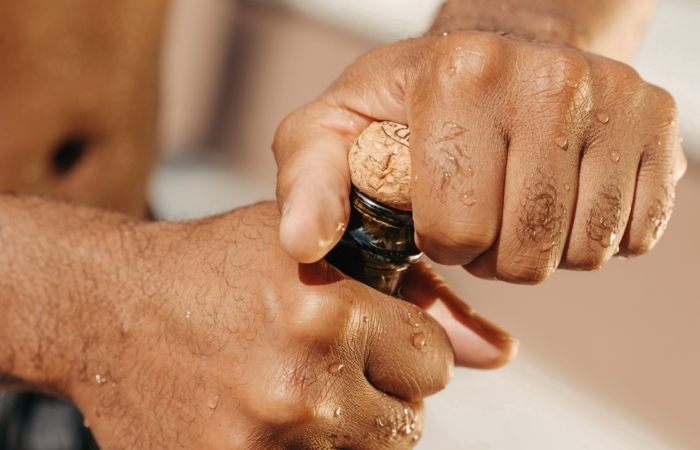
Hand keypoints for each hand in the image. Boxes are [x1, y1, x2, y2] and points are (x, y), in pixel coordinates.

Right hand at [56, 202, 504, 447]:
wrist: (111, 308)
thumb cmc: (216, 266)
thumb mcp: (311, 248)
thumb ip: (416, 293)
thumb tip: (502, 353)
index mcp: (328, 312)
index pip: (433, 362)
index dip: (406, 346)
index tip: (376, 335)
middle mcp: (303, 384)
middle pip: (410, 421)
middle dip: (381, 391)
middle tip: (330, 363)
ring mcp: (267, 442)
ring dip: (347, 426)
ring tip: (300, 386)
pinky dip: (311, 448)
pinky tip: (275, 414)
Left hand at [273, 29, 686, 283]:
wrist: (503, 49)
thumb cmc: (413, 101)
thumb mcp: (338, 129)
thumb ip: (310, 182)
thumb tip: (302, 243)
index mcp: (461, 77)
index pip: (455, 232)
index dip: (438, 240)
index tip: (433, 209)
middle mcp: (549, 79)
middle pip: (525, 253)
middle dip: (491, 253)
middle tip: (478, 211)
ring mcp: (616, 99)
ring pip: (583, 252)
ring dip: (541, 249)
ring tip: (515, 204)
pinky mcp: (660, 125)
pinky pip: (634, 237)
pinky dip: (591, 236)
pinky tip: (562, 197)